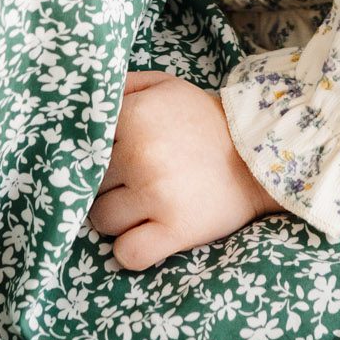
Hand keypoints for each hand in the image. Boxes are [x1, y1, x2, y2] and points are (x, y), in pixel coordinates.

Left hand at [89, 70, 281, 269]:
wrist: (256, 155)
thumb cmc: (201, 119)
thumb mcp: (162, 86)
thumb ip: (120, 86)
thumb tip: (82, 103)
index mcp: (134, 116)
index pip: (84, 145)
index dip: (94, 154)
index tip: (112, 157)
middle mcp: (140, 155)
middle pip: (90, 183)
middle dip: (107, 184)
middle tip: (133, 180)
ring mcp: (157, 195)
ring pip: (102, 219)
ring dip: (117, 217)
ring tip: (141, 206)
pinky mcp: (175, 230)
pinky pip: (127, 254)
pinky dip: (130, 250)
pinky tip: (144, 236)